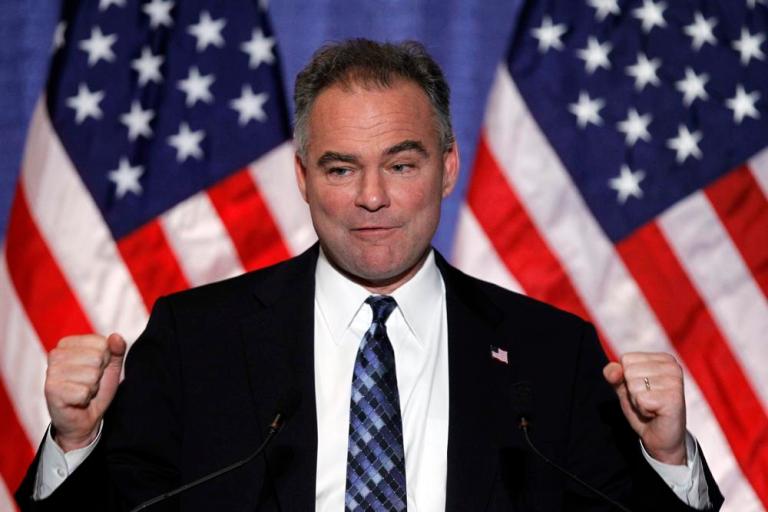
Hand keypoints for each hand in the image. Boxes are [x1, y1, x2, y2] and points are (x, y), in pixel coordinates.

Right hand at [44, 333, 125, 451]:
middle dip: (99, 374)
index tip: (95, 370)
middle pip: (97, 358)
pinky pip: (83, 392)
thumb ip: (116, 350)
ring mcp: (51, 372)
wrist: (83, 419)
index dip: (106, 360)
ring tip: (82, 391)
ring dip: (92, 387)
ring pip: (92, 375)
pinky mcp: (50, 390)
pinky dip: (85, 399)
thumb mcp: (110, 367)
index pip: (101, 343)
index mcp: (68, 344)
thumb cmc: (95, 389)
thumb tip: (116, 337)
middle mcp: (56, 354)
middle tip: (88, 383)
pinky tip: (76, 400)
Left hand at [603, 352, 686, 464]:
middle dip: (632, 391)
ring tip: (652, 407)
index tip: (643, 390)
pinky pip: (641, 399)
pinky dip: (643, 410)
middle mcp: (672, 366)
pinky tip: (656, 413)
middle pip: (629, 371)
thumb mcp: (624, 387)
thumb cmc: (644, 409)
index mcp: (662, 359)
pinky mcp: (674, 398)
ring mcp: (675, 381)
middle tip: (647, 401)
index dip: (627, 379)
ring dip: (637, 401)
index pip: (626, 359)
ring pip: (634, 385)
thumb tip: (614, 371)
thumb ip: (614, 374)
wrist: (660, 438)